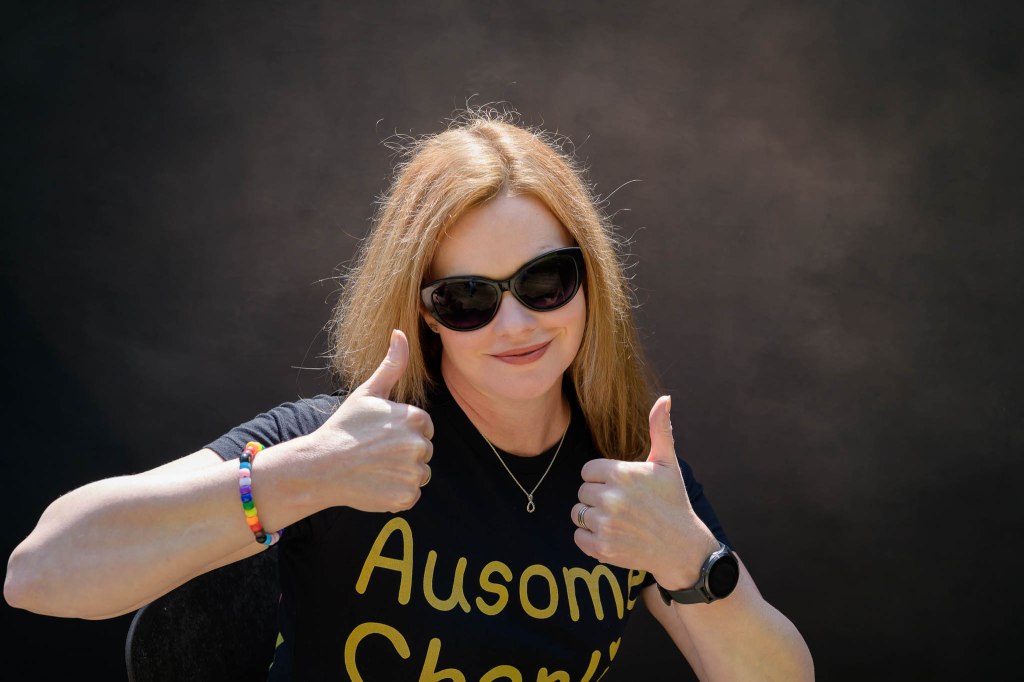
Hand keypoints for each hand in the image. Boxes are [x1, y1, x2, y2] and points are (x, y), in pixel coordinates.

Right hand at [309, 329, 433, 512]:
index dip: (402, 431)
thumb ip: (392, 364)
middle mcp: (419, 445)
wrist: (320, 466)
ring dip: (402, 474)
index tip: (380, 435)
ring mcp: (413, 472)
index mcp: (414, 418)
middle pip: (423, 451)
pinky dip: (396, 494)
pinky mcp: (405, 496)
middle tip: (374, 453)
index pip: (423, 427)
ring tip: (374, 468)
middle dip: (404, 453)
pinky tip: (375, 484)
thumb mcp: (368, 392)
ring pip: (419, 474)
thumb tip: (400, 332)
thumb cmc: (344, 428)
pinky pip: (411, 495)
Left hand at [571, 396, 718, 588]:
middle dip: (597, 497)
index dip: (602, 478)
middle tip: (622, 506)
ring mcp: (606, 525)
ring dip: (593, 518)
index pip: (588, 471)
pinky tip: (612, 536)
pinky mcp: (602, 549)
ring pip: (578, 514)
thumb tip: (664, 398)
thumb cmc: (674, 502)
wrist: (683, 548)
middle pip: (582, 492)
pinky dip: (590, 539)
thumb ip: (660, 429)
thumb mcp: (668, 464)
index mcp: (622, 474)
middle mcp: (611, 498)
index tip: (620, 487)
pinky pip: (578, 537)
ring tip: (618, 521)